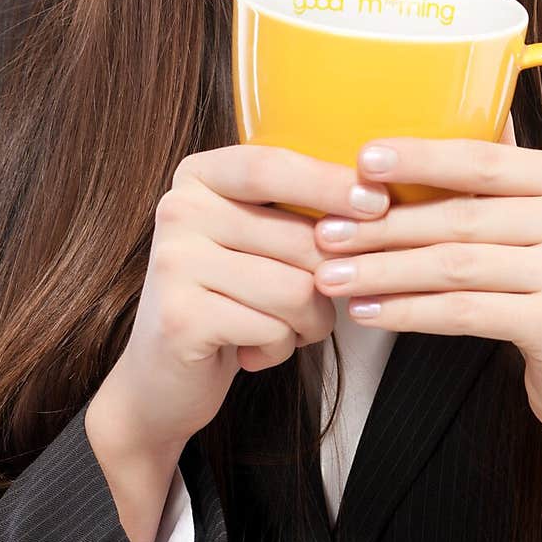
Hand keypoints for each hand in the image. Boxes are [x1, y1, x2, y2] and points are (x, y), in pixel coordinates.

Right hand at [97, 144, 390, 457]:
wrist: (162, 375)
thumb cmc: (229, 298)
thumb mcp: (255, 239)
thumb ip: (296, 211)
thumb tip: (377, 199)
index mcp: (198, 177)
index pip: (271, 166)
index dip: (328, 182)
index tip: (379, 202)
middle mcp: (178, 210)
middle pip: (300, 237)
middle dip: (330, 283)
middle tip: (310, 306)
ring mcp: (174, 262)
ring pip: (297, 289)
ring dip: (309, 323)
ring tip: (285, 330)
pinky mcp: (181, 317)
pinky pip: (273, 329)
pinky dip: (281, 349)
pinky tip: (254, 352)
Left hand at [312, 115, 541, 477]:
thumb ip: (504, 183)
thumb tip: (430, 122)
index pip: (485, 159)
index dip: (419, 158)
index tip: (360, 160)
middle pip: (463, 215)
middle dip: (384, 225)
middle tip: (324, 231)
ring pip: (456, 264)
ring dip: (383, 269)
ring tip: (332, 275)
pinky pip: (464, 311)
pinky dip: (408, 311)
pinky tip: (368, 311)